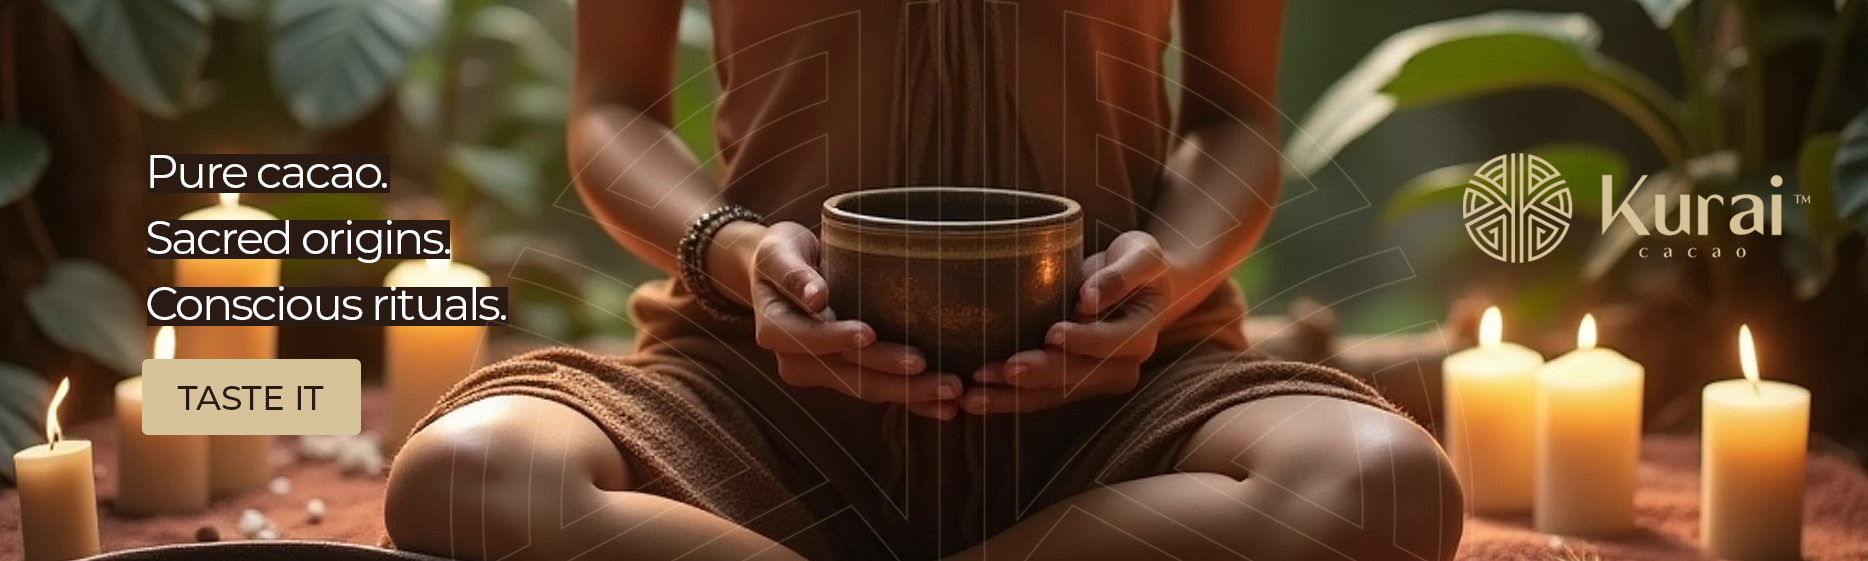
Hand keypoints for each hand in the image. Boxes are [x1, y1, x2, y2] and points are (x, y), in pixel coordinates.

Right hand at [749, 222, 962, 419]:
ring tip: (953, 392)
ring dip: (912, 394)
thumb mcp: (778, 252)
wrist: (782, 273)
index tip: (870, 334)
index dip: (838, 338)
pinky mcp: (845, 376)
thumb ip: (792, 273)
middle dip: (896, 378)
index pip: (809, 338)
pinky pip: (880, 391)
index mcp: (775, 330)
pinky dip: (914, 401)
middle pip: (849, 373)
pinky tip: (946, 408)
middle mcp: (797, 361)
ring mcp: (823, 373)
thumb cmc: (782, 255)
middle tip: (941, 378)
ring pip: (868, 388)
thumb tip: (816, 296)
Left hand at [962, 231, 1170, 414]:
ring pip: (1052, 394)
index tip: (1052, 333)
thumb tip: (1089, 297)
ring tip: (974, 396)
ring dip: (1011, 397)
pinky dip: (1006, 398)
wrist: (1142, 289)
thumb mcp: (1142, 256)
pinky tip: (976, 398)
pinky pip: (1038, 396)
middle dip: (1037, 374)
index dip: (1082, 340)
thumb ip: (1121, 275)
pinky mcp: (1071, 383)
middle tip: (1002, 370)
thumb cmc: (1140, 265)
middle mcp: (1120, 367)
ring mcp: (1094, 380)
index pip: (1110, 342)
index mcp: (1139, 336)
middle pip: (1076, 376)